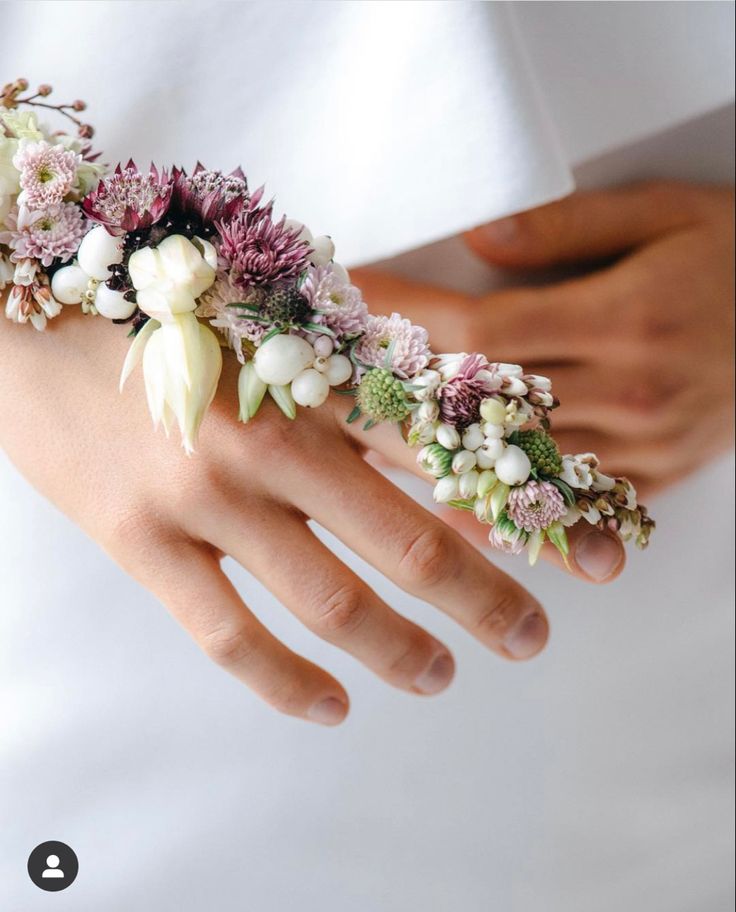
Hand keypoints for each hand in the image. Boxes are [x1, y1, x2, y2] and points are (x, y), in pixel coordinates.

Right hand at [0, 303, 567, 725]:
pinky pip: (226, 636)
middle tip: (529, 638)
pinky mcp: (138, 543)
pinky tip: (332, 704)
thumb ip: (346, 379)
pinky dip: (286, 682)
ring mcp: (201, 496)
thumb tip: (435, 442)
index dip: (516, 501)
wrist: (20, 316)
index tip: (573, 550)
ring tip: (441, 676)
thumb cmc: (159, 310)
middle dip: (484, 596)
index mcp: (307, 372)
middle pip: (406, 538)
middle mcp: (267, 437)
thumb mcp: (262, 323)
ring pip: (327, 598)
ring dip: (399, 649)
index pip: (441, 450)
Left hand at [353, 181, 734, 498]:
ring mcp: (641, 445)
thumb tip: (475, 241)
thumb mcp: (663, 214)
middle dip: (399, 391)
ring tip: (364, 441)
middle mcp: (626, 392)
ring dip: (435, 453)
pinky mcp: (654, 477)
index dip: (407, 318)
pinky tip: (451, 503)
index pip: (482, 327)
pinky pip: (564, 505)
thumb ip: (565, 227)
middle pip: (483, 403)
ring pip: (514, 463)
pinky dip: (505, 506)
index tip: (352, 308)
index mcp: (621, 319)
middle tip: (333, 383)